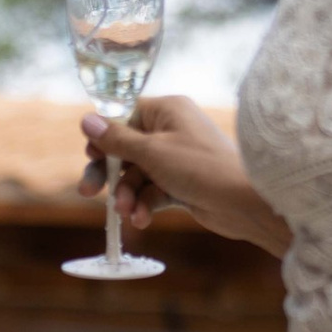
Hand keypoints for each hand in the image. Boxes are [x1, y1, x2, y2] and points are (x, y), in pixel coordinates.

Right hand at [81, 93, 287, 250]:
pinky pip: (153, 191)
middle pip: (126, 149)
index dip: (105, 136)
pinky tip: (142, 220)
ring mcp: (177, 158)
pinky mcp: (182, 184)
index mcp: (167, 110)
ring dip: (128, 194)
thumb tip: (86, 120)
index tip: (92, 155)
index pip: (124, 116)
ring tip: (127, 212)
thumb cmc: (201, 168)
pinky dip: (145, 205)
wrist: (244, 203)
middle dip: (110, 173)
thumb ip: (116, 139)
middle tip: (88, 190)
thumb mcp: (152, 152)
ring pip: (138, 175)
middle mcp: (172, 130)